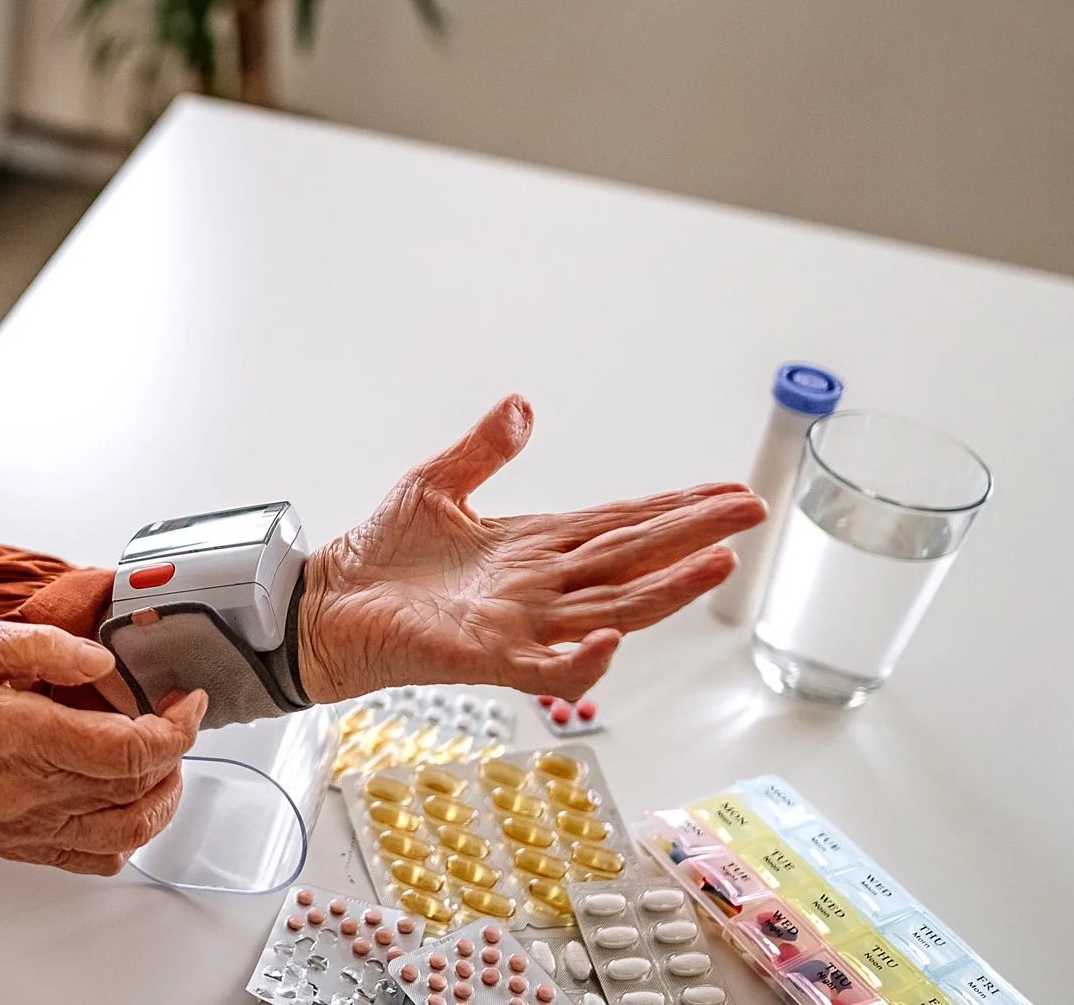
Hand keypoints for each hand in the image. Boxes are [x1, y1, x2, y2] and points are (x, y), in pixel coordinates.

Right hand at [0, 621, 208, 872]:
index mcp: (23, 736)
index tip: (186, 701)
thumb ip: (40, 645)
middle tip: (177, 720)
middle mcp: (32, 791)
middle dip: (178, 754)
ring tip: (165, 761)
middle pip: (140, 791)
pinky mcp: (23, 846)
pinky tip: (127, 803)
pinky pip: (95, 858)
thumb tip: (100, 661)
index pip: (132, 750)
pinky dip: (130, 835)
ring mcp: (30, 826)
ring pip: (129, 832)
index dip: (177, 726)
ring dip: (164, 797)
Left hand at [298, 395, 767, 703]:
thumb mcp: (435, 483)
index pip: (619, 523)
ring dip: (665, 589)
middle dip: (692, 535)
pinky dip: (581, 660)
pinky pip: (546, 668)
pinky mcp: (484, 657)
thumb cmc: (379, 557)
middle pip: (632, 559)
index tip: (726, 492)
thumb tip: (522, 406)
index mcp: (534, 548)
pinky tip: (612, 638)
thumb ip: (483, 449)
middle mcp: (539, 588)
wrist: (323, 604)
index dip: (673, 507)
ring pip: (610, 608)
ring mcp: (519, 625)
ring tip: (718, 562)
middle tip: (750, 512)